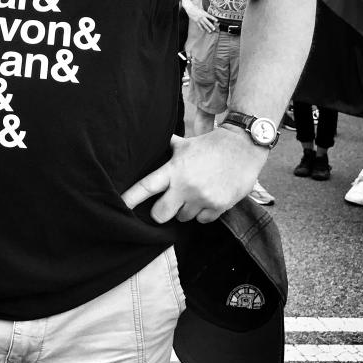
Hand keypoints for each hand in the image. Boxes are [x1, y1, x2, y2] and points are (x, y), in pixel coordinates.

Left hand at [121, 130, 265, 223]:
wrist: (243, 147)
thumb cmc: (211, 144)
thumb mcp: (185, 144)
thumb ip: (168, 148)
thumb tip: (148, 141)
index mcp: (174, 169)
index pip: (146, 186)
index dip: (131, 198)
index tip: (119, 206)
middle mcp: (185, 186)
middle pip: (160, 214)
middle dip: (161, 212)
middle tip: (167, 204)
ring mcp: (202, 198)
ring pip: (183, 218)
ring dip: (185, 210)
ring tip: (194, 195)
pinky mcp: (219, 206)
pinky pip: (202, 221)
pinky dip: (203, 213)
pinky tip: (208, 198)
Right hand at [184, 3, 217, 32]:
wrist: (190, 9)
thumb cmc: (196, 8)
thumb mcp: (202, 9)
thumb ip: (205, 12)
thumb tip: (209, 14)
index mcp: (204, 13)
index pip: (210, 16)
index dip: (214, 18)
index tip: (217, 21)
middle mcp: (202, 17)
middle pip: (207, 22)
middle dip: (211, 26)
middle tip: (214, 29)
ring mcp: (199, 20)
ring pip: (204, 25)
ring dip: (207, 28)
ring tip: (210, 31)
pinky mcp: (196, 21)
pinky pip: (199, 25)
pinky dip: (201, 28)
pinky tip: (203, 30)